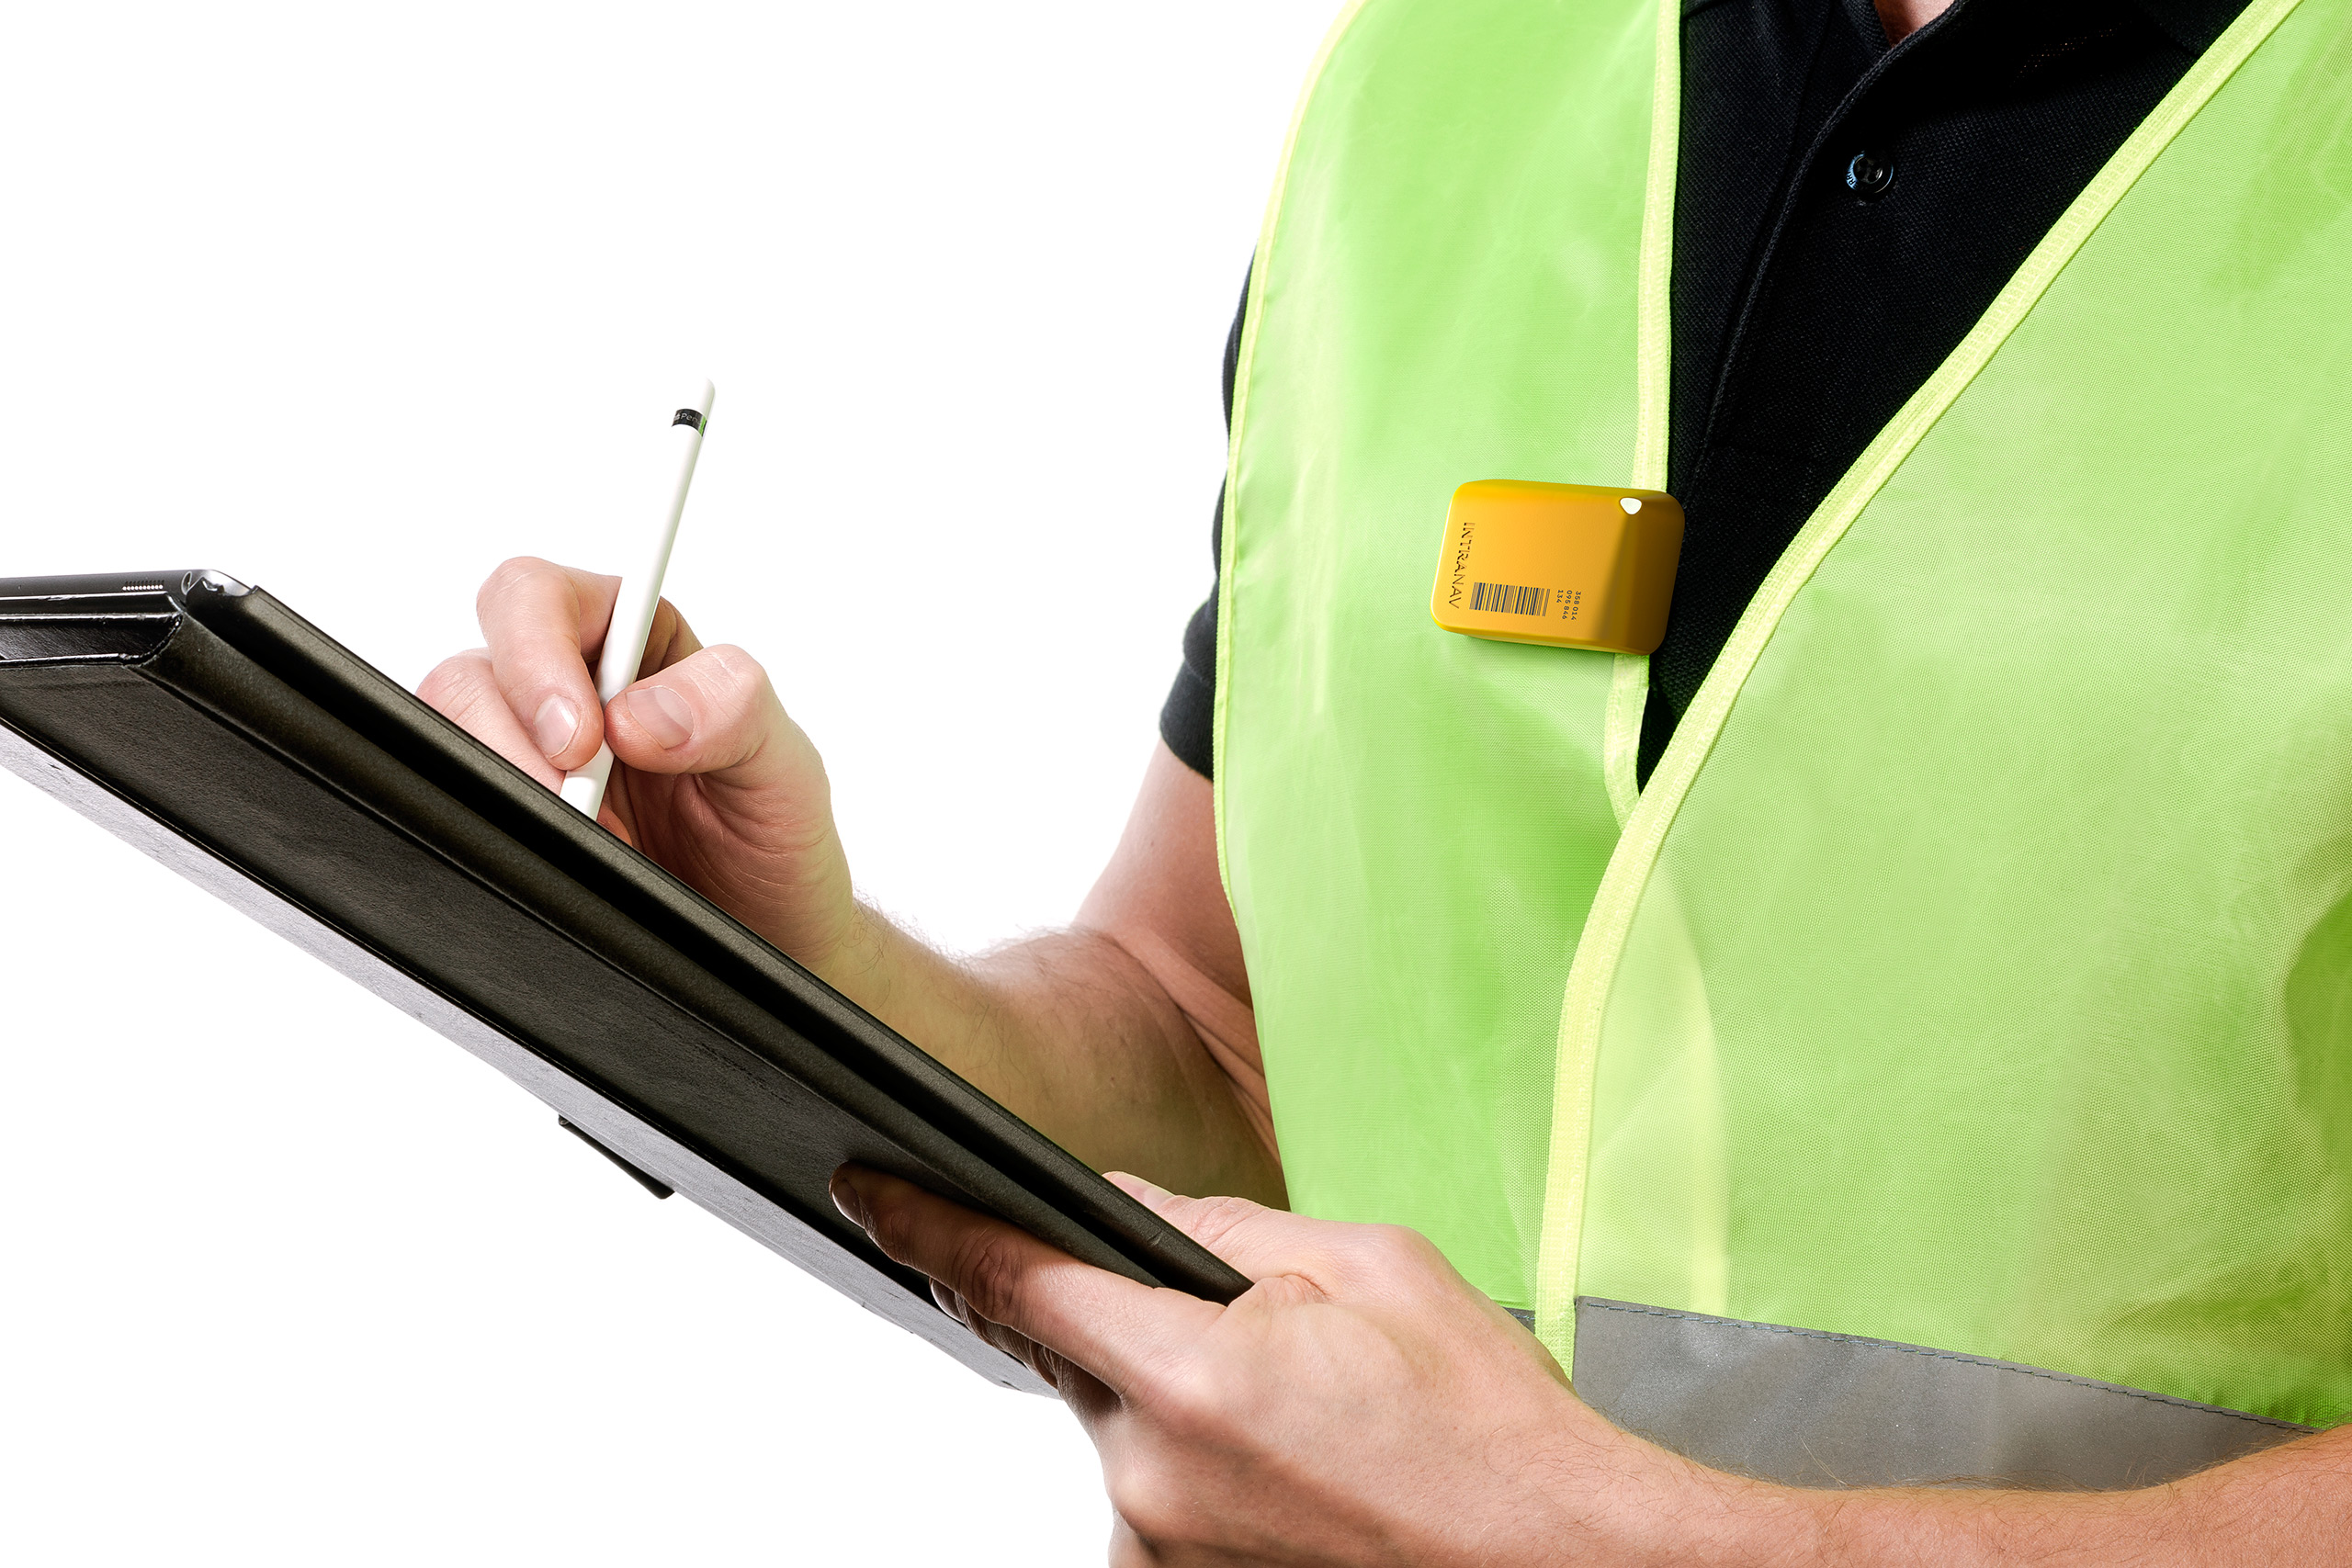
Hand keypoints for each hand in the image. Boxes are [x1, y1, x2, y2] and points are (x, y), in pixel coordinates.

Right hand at [418, 557, 860, 966]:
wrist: (767, 934)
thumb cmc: (772, 836)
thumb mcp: (785, 765)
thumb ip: (730, 710)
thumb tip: (638, 712)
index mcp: (635, 639)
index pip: (541, 597)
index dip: (536, 655)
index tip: (579, 737)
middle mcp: (570, 688)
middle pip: (473, 671)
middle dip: (511, 741)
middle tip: (576, 804)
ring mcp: (530, 757)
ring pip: (450, 742)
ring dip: (511, 795)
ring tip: (597, 839)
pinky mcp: (511, 820)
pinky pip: (465, 813)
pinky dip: (505, 839)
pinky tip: (572, 861)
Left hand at [827, 1167, 1708, 1565]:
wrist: (1560, 1564)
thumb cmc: (1488, 1435)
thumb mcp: (1368, 1267)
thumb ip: (1218, 1229)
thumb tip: (1123, 1201)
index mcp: (1191, 1381)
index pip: (1017, 1283)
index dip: (934, 1229)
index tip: (876, 1192)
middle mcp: (1151, 1483)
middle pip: (1077, 1353)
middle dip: (1135, 1318)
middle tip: (1266, 1334)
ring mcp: (1161, 1553)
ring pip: (1121, 1428)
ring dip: (1177, 1398)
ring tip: (1310, 1419)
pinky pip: (1152, 1496)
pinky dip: (1197, 1463)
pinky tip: (1293, 1466)